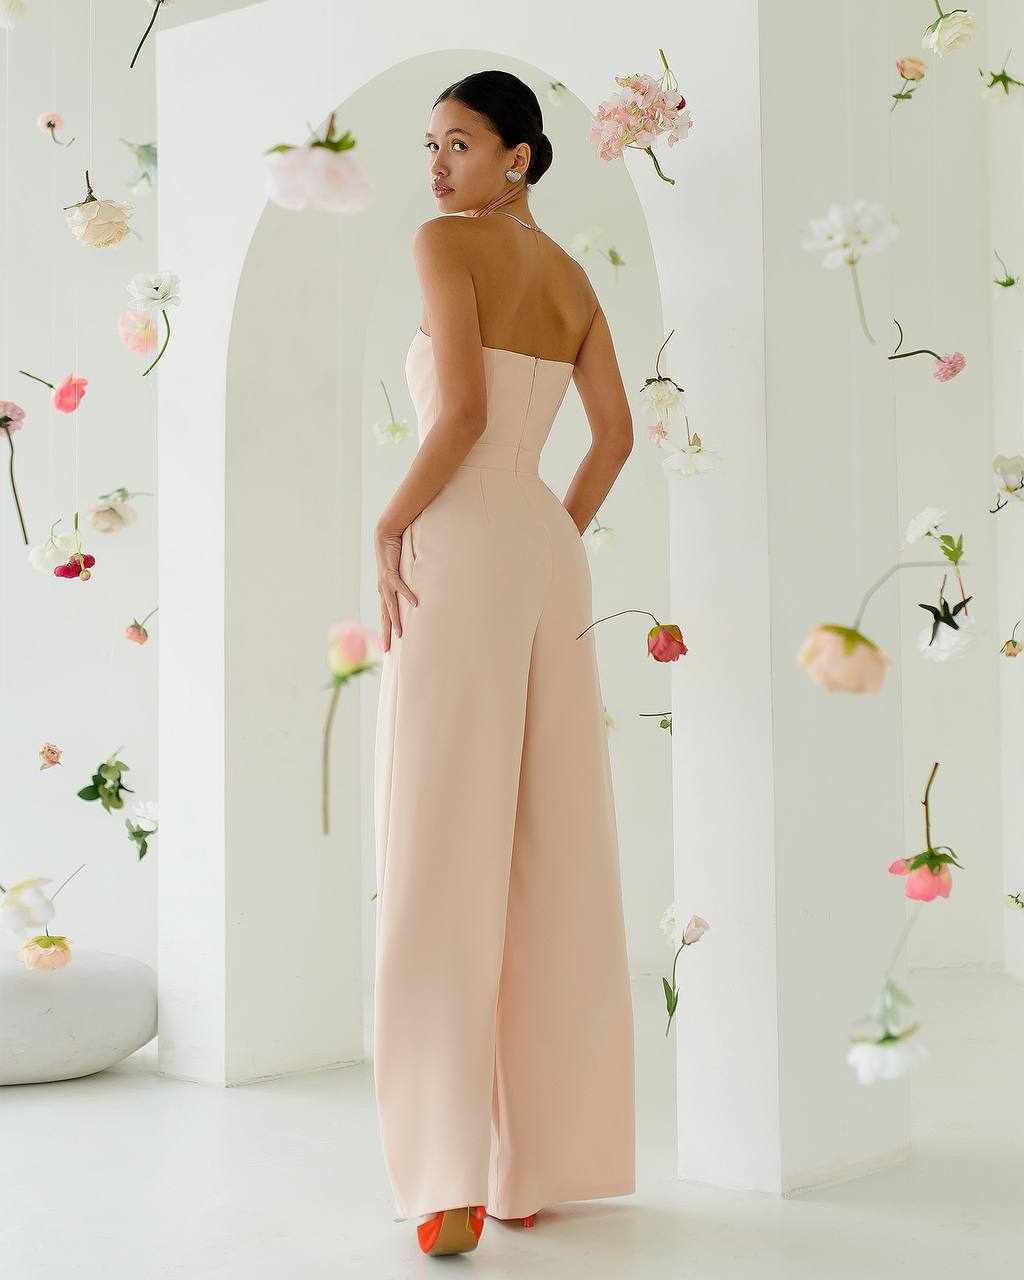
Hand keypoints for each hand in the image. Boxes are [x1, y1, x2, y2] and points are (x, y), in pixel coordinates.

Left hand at [376, 526, 418, 651]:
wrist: (384, 537)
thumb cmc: (393, 554)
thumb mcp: (399, 573)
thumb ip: (404, 584)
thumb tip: (414, 594)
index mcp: (384, 593)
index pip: (385, 616)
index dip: (385, 631)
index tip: (387, 645)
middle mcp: (382, 591)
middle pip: (384, 616)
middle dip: (385, 634)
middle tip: (387, 650)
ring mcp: (385, 583)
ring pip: (390, 606)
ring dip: (395, 620)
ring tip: (399, 634)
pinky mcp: (390, 573)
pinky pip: (400, 587)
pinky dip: (407, 595)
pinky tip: (415, 604)